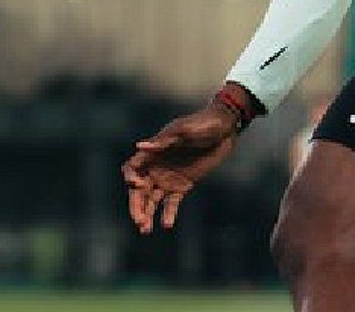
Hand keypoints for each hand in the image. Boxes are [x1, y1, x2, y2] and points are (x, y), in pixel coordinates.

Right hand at [122, 102, 238, 233]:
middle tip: (139, 221)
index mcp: (154, 152)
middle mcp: (157, 167)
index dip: (131, 178)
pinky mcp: (183, 186)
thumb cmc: (203, 124)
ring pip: (151, 200)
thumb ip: (163, 140)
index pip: (133, 168)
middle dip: (136, 205)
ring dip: (147, 214)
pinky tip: (167, 224)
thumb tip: (140, 146)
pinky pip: (171, 203)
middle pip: (138, 190)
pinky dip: (168, 214)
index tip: (138, 185)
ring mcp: (169, 178)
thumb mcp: (184, 130)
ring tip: (146, 229)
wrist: (224, 130)